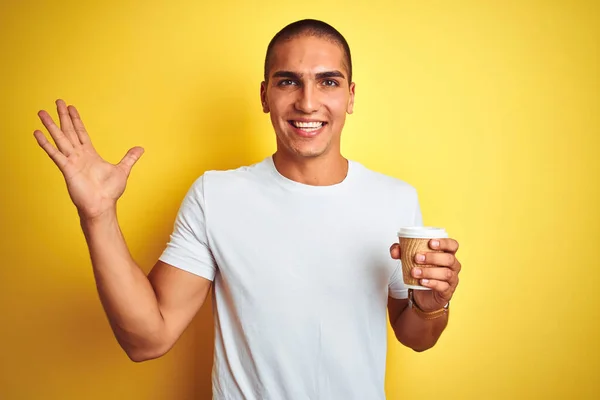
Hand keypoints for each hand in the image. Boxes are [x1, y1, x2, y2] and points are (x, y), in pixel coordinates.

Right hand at [34, 99, 143, 220]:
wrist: (102, 206)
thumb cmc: (109, 192)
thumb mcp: (123, 170)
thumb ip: (129, 158)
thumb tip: (140, 149)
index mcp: (90, 155)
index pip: (81, 133)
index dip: (76, 120)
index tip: (71, 107)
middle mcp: (79, 156)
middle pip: (69, 131)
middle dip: (63, 116)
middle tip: (57, 101)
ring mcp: (72, 161)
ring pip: (60, 139)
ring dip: (51, 126)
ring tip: (41, 112)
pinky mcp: (67, 169)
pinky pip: (55, 154)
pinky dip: (46, 144)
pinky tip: (37, 133)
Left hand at [390, 238, 460, 311]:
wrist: (422, 295)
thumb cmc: (422, 272)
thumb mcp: (411, 260)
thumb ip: (402, 252)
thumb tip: (395, 250)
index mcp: (447, 254)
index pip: (453, 245)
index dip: (444, 242)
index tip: (430, 242)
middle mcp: (453, 266)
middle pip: (449, 259)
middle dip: (432, 257)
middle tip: (416, 258)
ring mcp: (452, 279)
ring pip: (446, 273)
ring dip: (429, 271)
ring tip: (414, 272)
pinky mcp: (447, 291)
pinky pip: (443, 286)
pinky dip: (432, 283)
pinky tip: (422, 282)